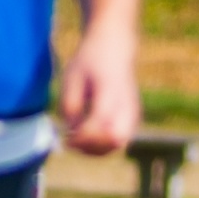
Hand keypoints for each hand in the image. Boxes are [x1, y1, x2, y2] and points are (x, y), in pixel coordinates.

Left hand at [60, 24, 138, 155]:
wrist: (115, 48)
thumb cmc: (90, 61)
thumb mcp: (72, 77)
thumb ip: (70, 105)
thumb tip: (70, 131)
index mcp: (110, 90)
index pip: (99, 123)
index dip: (82, 135)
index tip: (65, 136)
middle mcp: (126, 104)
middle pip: (114, 139)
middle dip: (91, 147)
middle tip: (71, 143)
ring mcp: (133, 112)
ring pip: (118, 143)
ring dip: (97, 149)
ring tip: (77, 143)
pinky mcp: (133, 118)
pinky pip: (120, 140)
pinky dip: (104, 145)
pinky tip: (87, 138)